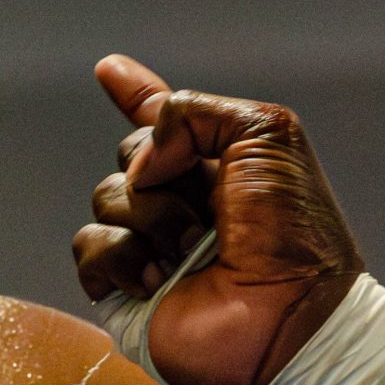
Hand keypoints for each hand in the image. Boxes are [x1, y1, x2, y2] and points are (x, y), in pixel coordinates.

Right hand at [72, 55, 363, 384]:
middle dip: (162, 170)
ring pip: (106, 197)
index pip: (164, 122)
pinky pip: (90, 246)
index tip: (110, 70)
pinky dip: (122, 255)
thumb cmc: (295, 232)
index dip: (136, 94)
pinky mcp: (125, 289)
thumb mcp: (265, 135)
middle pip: (129, 155)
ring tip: (194, 252)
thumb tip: (142, 163)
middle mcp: (180, 203)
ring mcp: (150, 246)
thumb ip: (193, 112)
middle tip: (208, 209)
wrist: (291, 314)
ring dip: (152, 217)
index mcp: (217, 164)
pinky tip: (158, 279)